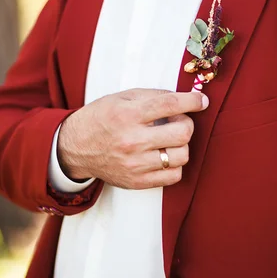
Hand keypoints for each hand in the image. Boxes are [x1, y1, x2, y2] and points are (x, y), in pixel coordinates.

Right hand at [57, 89, 208, 189]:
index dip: (192, 100)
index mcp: (128, 115)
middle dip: (187, 123)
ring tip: (169, 139)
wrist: (75, 148)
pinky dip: (175, 164)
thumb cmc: (101, 118)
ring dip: (182, 144)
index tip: (201, 100)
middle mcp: (132, 140)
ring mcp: (135, 164)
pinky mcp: (137, 181)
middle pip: (182, 133)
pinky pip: (173, 176)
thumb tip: (184, 98)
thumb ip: (153, 95)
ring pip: (182, 156)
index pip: (170, 105)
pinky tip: (165, 155)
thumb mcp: (121, 97)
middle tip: (179, 121)